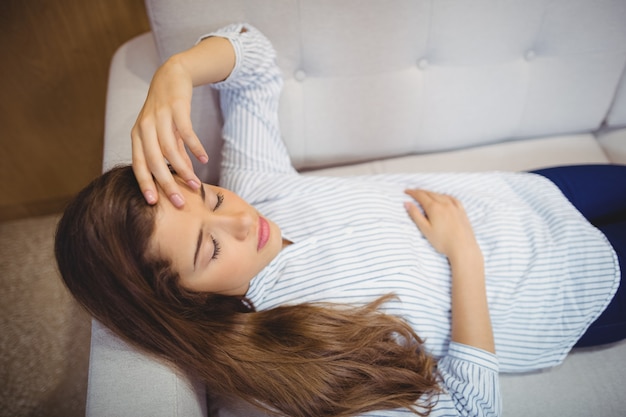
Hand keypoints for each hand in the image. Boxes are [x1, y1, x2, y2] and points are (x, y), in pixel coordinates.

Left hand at [131, 55, 207, 206]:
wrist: (172, 76)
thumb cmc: (166, 109)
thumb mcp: (163, 132)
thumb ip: (171, 152)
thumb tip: (184, 173)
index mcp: (138, 136)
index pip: (139, 164)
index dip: (145, 184)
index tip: (153, 203)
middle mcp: (145, 127)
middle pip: (154, 161)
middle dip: (166, 184)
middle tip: (179, 202)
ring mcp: (160, 117)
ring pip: (170, 150)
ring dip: (184, 170)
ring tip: (195, 184)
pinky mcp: (177, 108)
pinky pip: (187, 133)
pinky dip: (195, 148)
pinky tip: (204, 160)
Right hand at [404, 189, 478, 259]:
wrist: (463, 247)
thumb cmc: (443, 241)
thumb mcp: (425, 229)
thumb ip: (415, 215)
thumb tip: (407, 203)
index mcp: (434, 207)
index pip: (421, 195)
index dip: (412, 192)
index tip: (406, 191)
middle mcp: (445, 203)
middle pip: (430, 193)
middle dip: (420, 192)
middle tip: (413, 192)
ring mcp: (454, 206)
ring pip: (441, 195)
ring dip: (432, 193)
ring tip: (426, 195)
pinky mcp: (462, 211)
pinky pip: (452, 198)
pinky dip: (445, 196)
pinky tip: (444, 198)